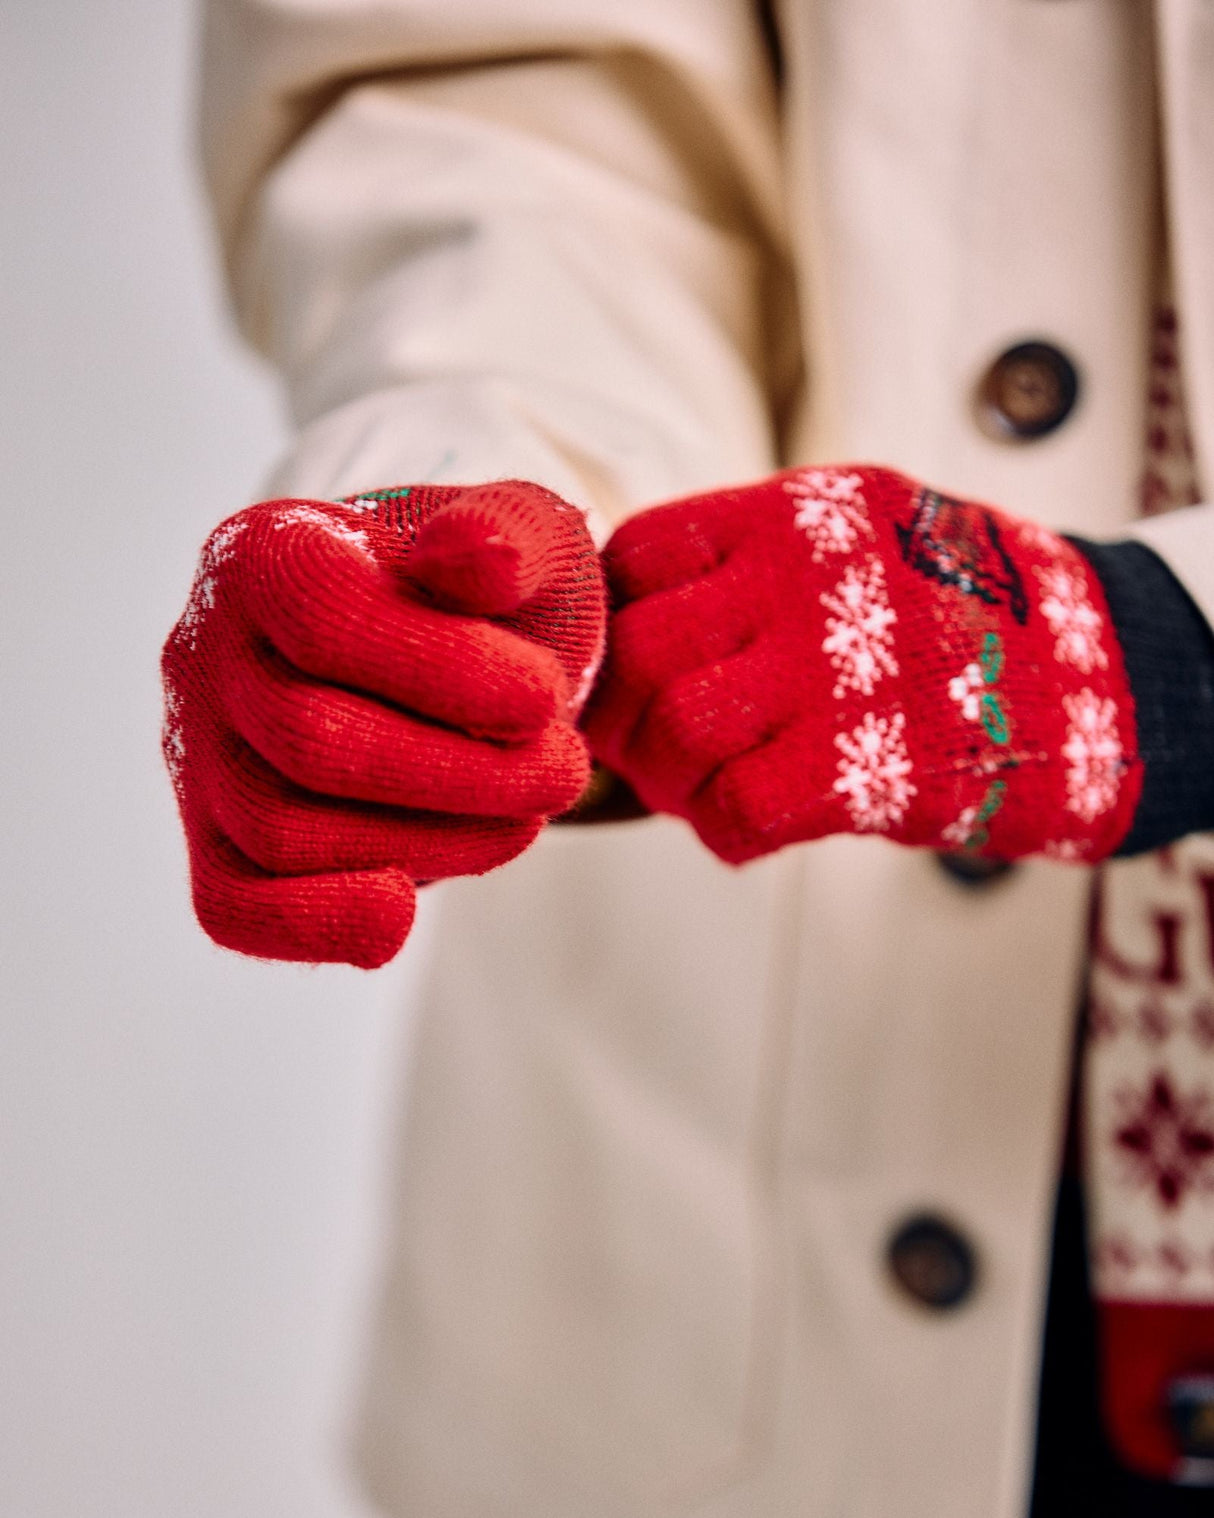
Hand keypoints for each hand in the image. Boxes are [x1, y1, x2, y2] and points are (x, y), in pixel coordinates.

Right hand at [162, 481, 604, 967]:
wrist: (454, 654)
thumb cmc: (483, 594)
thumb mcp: (519, 537)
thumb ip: (508, 533)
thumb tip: (483, 556)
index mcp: (263, 553)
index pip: (324, 617)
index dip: (446, 672)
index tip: (546, 698)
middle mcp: (206, 653)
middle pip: (308, 740)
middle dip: (459, 773)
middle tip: (562, 770)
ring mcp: (201, 755)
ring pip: (283, 831)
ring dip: (431, 842)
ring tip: (526, 816)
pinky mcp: (215, 845)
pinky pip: (232, 908)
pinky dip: (315, 925)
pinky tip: (399, 913)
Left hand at [583, 465, 1140, 863]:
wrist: (1112, 676)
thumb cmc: (974, 612)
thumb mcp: (865, 533)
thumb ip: (759, 558)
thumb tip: (641, 607)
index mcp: (796, 515)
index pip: (641, 553)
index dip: (609, 620)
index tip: (620, 663)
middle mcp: (805, 583)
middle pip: (638, 651)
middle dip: (621, 715)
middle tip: (642, 745)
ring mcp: (835, 674)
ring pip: (677, 733)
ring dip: (670, 781)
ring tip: (700, 789)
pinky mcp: (867, 767)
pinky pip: (737, 810)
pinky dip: (724, 832)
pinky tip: (750, 826)